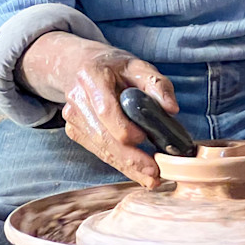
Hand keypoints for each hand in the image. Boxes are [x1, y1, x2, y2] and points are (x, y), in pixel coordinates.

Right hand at [20, 32, 176, 187]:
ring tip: (150, 178)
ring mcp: (73, 117)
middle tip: (155, 173)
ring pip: (101, 148)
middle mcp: (77, 98)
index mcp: (92, 76)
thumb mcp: (138, 65)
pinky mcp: (74, 131)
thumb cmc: (114, 67)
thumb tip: (171, 109)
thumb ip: (157, 84)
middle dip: (130, 158)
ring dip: (126, 166)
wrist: (81, 66)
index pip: (106, 109)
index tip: (144, 138)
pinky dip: (118, 162)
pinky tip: (136, 170)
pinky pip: (99, 151)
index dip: (124, 128)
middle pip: (103, 136)